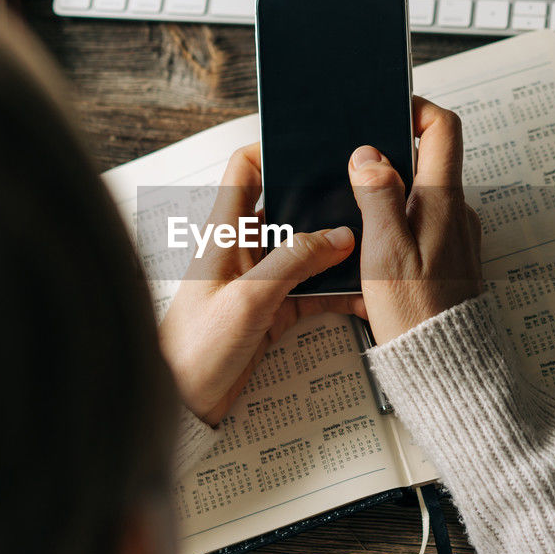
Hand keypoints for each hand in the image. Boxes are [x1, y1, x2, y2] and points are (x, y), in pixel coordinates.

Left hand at [159, 144, 365, 425]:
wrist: (182, 408)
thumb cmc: (194, 351)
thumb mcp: (249, 299)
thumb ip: (294, 262)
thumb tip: (337, 235)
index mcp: (224, 234)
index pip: (245, 170)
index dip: (275, 150)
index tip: (314, 146)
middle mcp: (242, 250)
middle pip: (286, 208)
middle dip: (322, 202)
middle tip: (360, 196)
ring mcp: (259, 281)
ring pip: (306, 251)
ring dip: (335, 250)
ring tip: (372, 245)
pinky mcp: (272, 312)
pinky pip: (311, 290)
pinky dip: (336, 291)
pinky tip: (362, 294)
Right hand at [348, 97, 482, 344]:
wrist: (446, 366)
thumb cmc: (416, 313)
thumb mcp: (385, 250)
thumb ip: (378, 195)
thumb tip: (369, 155)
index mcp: (443, 199)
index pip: (443, 128)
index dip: (415, 109)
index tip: (384, 112)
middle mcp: (456, 211)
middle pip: (428, 158)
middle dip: (390, 154)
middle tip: (354, 166)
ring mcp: (454, 234)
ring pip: (420, 193)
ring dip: (389, 193)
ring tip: (355, 210)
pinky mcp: (446, 258)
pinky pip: (419, 224)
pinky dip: (395, 224)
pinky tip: (369, 247)